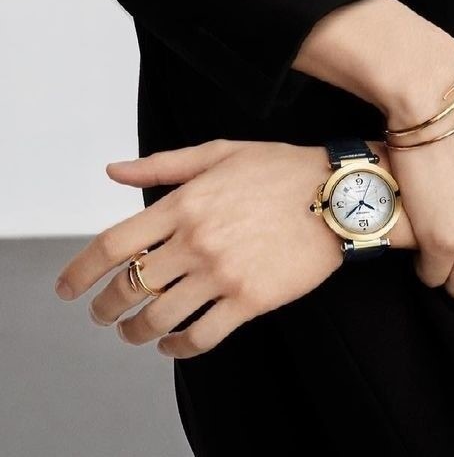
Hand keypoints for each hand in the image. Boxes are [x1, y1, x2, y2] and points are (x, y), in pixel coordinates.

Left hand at [54, 139, 342, 358]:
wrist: (339, 195)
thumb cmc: (282, 169)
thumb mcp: (221, 152)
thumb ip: (163, 165)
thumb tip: (114, 171)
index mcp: (185, 203)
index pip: (114, 245)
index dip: (80, 272)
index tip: (67, 288)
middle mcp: (197, 240)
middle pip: (129, 289)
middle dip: (107, 309)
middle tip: (104, 315)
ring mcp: (222, 273)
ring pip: (159, 318)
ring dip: (137, 332)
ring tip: (135, 332)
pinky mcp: (249, 300)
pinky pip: (199, 337)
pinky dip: (177, 347)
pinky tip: (172, 343)